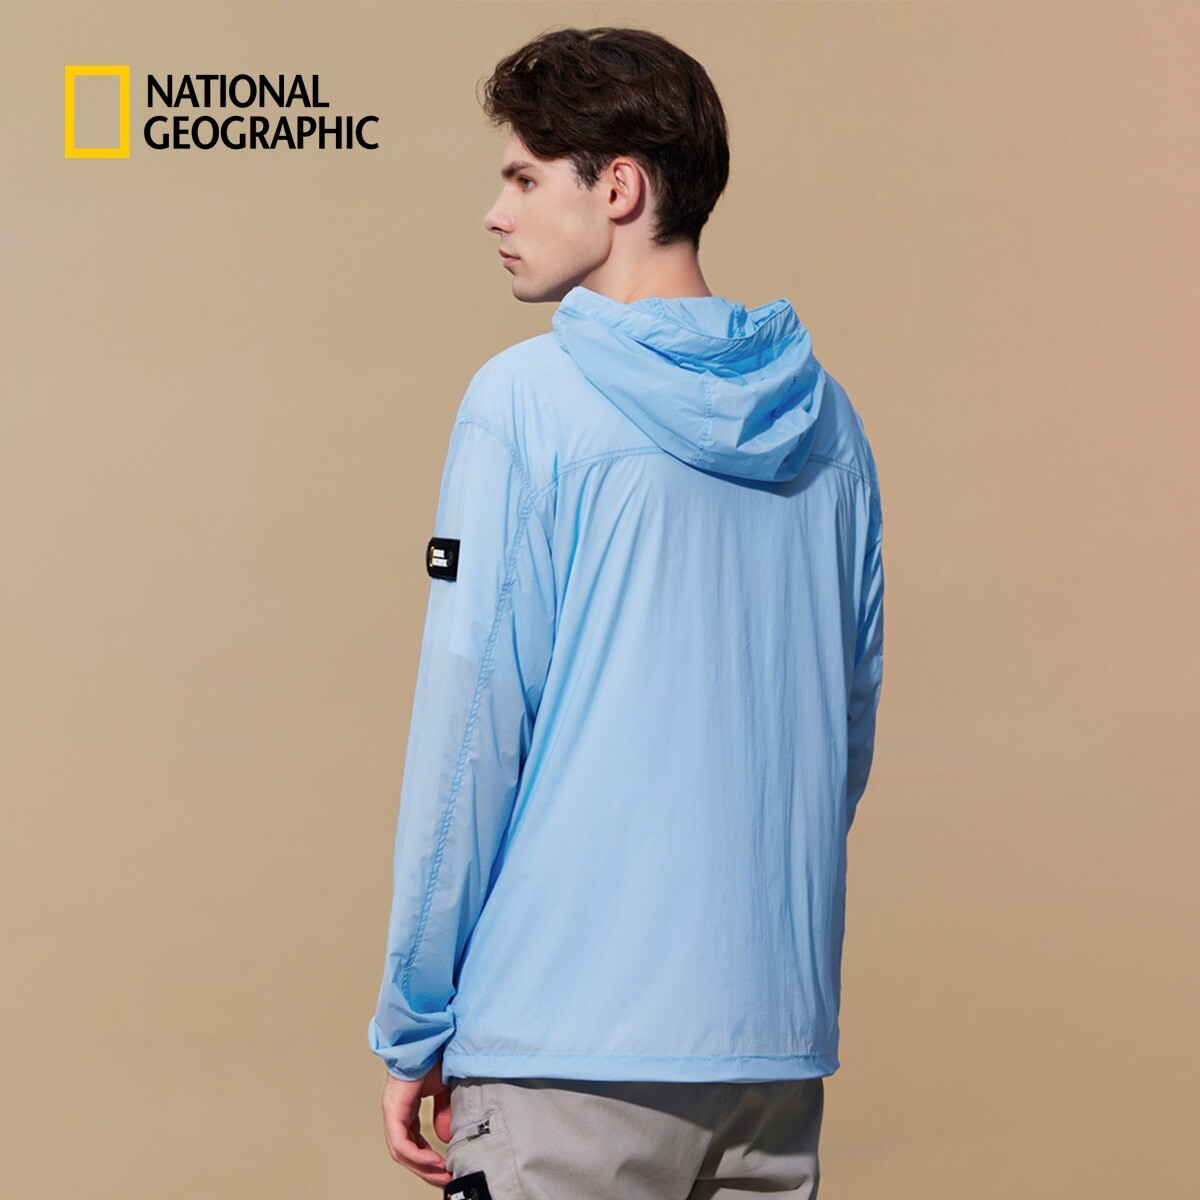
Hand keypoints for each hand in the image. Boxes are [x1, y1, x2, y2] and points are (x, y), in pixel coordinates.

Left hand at [381, 1058, 453, 1186]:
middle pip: (406, 1152)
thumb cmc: (435, 1056)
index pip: (413, 1142)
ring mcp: (393, 1111)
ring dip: (422, 1167)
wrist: (430, 1038)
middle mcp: (396, 1112)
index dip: (428, 1158)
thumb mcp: (444, 1091)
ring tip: (441, 1175)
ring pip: (401, 1152)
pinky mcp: (393, 1110)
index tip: (445, 1168)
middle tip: (444, 1180)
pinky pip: (401, 1143)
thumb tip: (445, 1137)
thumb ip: (444, 1113)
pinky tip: (433, 1161)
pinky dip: (417, 1156)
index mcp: (406, 1107)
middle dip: (426, 1170)